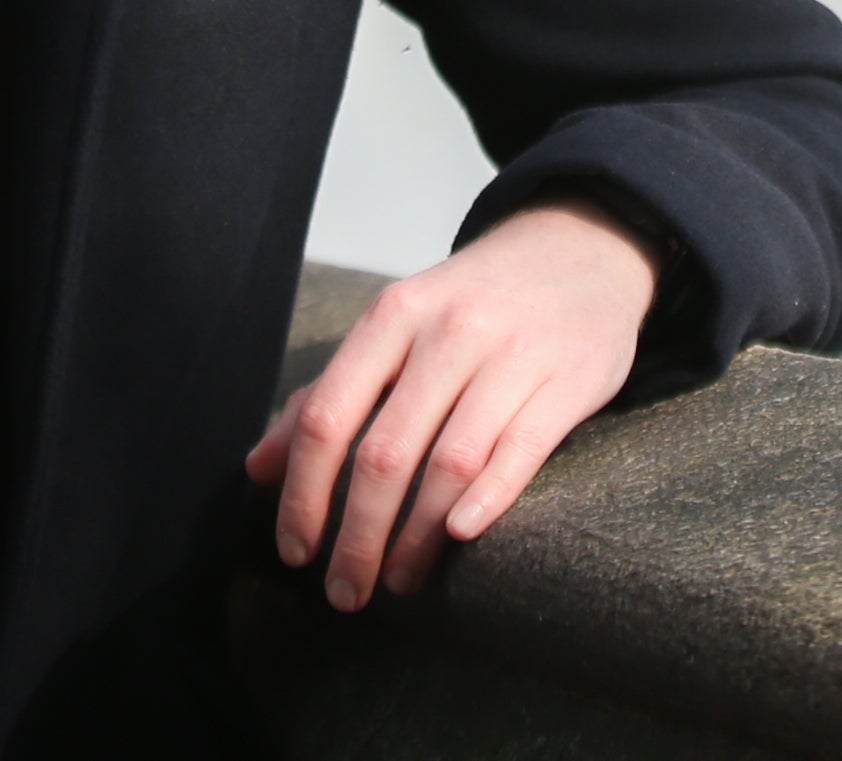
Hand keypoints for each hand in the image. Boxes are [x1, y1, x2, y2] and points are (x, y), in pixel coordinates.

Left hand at [244, 200, 656, 608]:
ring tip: (397, 579)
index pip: (327, 414)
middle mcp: (449, 330)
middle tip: (346, 592)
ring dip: (416, 537)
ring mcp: (512, 353)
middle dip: (356, 536)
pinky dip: (486, 499)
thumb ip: (330, 393)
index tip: (295, 551)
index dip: (304, 492)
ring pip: (449, 462)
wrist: (582, 248)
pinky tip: (459, 537)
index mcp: (394, 315)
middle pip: (384, 452)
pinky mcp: (569, 379)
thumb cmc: (474, 303)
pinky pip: (520, 450)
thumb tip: (258, 468)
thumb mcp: (397, 326)